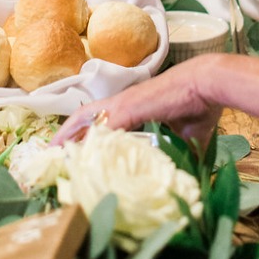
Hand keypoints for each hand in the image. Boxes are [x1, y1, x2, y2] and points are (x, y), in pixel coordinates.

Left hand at [53, 58, 221, 146]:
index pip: (101, 120)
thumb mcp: (184, 137)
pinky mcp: (128, 108)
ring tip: (52, 152)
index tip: (73, 149)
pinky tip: (75, 149)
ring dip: (69, 135)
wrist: (208, 83)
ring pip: (86, 119)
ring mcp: (123, 104)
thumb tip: (180, 175)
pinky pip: (101, 125)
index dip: (85, 133)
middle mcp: (123, 103)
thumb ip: (175, 152)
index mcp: (133, 108)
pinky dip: (86, 137)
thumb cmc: (198, 105)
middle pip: (85, 116)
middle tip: (51, 153)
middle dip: (67, 134)